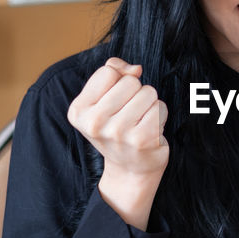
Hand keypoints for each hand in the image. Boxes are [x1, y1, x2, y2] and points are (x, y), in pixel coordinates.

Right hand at [67, 58, 168, 227]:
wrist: (129, 168)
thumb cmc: (117, 126)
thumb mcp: (103, 98)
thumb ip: (114, 71)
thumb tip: (135, 69)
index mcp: (78, 110)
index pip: (108, 72)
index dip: (118, 81)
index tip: (115, 101)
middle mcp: (94, 123)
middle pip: (130, 82)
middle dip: (136, 93)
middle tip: (130, 114)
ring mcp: (118, 133)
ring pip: (148, 93)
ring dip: (149, 104)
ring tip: (139, 122)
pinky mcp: (141, 140)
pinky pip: (160, 108)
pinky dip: (160, 116)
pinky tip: (149, 131)